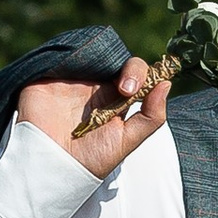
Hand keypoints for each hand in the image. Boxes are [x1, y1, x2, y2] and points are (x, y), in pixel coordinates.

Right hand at [17, 57, 176, 182]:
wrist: (51, 165)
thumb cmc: (89, 159)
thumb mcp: (127, 141)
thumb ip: (150, 116)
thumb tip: (166, 84)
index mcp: (115, 101)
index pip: (137, 77)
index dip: (146, 77)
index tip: (152, 87)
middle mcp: (96, 87)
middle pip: (120, 61)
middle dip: (133, 71)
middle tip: (128, 90)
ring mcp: (74, 78)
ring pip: (98, 52)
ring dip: (111, 59)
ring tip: (118, 85)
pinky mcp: (52, 74)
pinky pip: (67, 53)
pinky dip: (82, 52)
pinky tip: (92, 65)